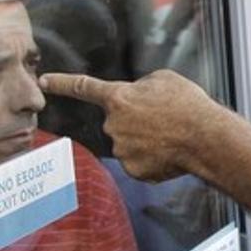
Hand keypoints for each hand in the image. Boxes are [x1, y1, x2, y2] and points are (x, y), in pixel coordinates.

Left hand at [40, 70, 220, 182]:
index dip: (61, 83)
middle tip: (163, 120)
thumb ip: (140, 87)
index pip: (83, 87)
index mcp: (118, 98)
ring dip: (145, 141)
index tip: (44, 82)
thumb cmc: (188, 105)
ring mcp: (122, 150)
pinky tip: (169, 153)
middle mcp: (113, 125)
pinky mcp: (134, 170)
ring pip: (129, 145)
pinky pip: (138, 163)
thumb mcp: (163, 80)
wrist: (206, 138)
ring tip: (170, 136)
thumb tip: (136, 99)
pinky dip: (152, 160)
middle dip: (136, 121)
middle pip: (118, 123)